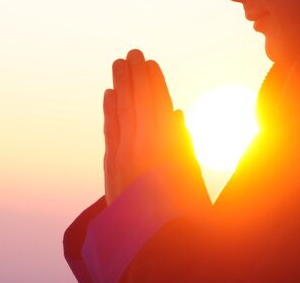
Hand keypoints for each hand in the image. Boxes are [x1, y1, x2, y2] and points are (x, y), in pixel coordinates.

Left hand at [103, 49, 205, 206]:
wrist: (155, 247)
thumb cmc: (184, 213)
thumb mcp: (191, 175)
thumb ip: (183, 140)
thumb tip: (175, 112)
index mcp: (167, 146)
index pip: (157, 104)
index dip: (153, 81)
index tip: (149, 62)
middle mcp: (142, 146)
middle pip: (136, 102)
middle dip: (133, 76)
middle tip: (130, 53)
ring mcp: (123, 155)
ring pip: (121, 112)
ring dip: (120, 86)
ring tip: (118, 65)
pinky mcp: (111, 167)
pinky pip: (110, 130)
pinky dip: (109, 111)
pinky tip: (108, 95)